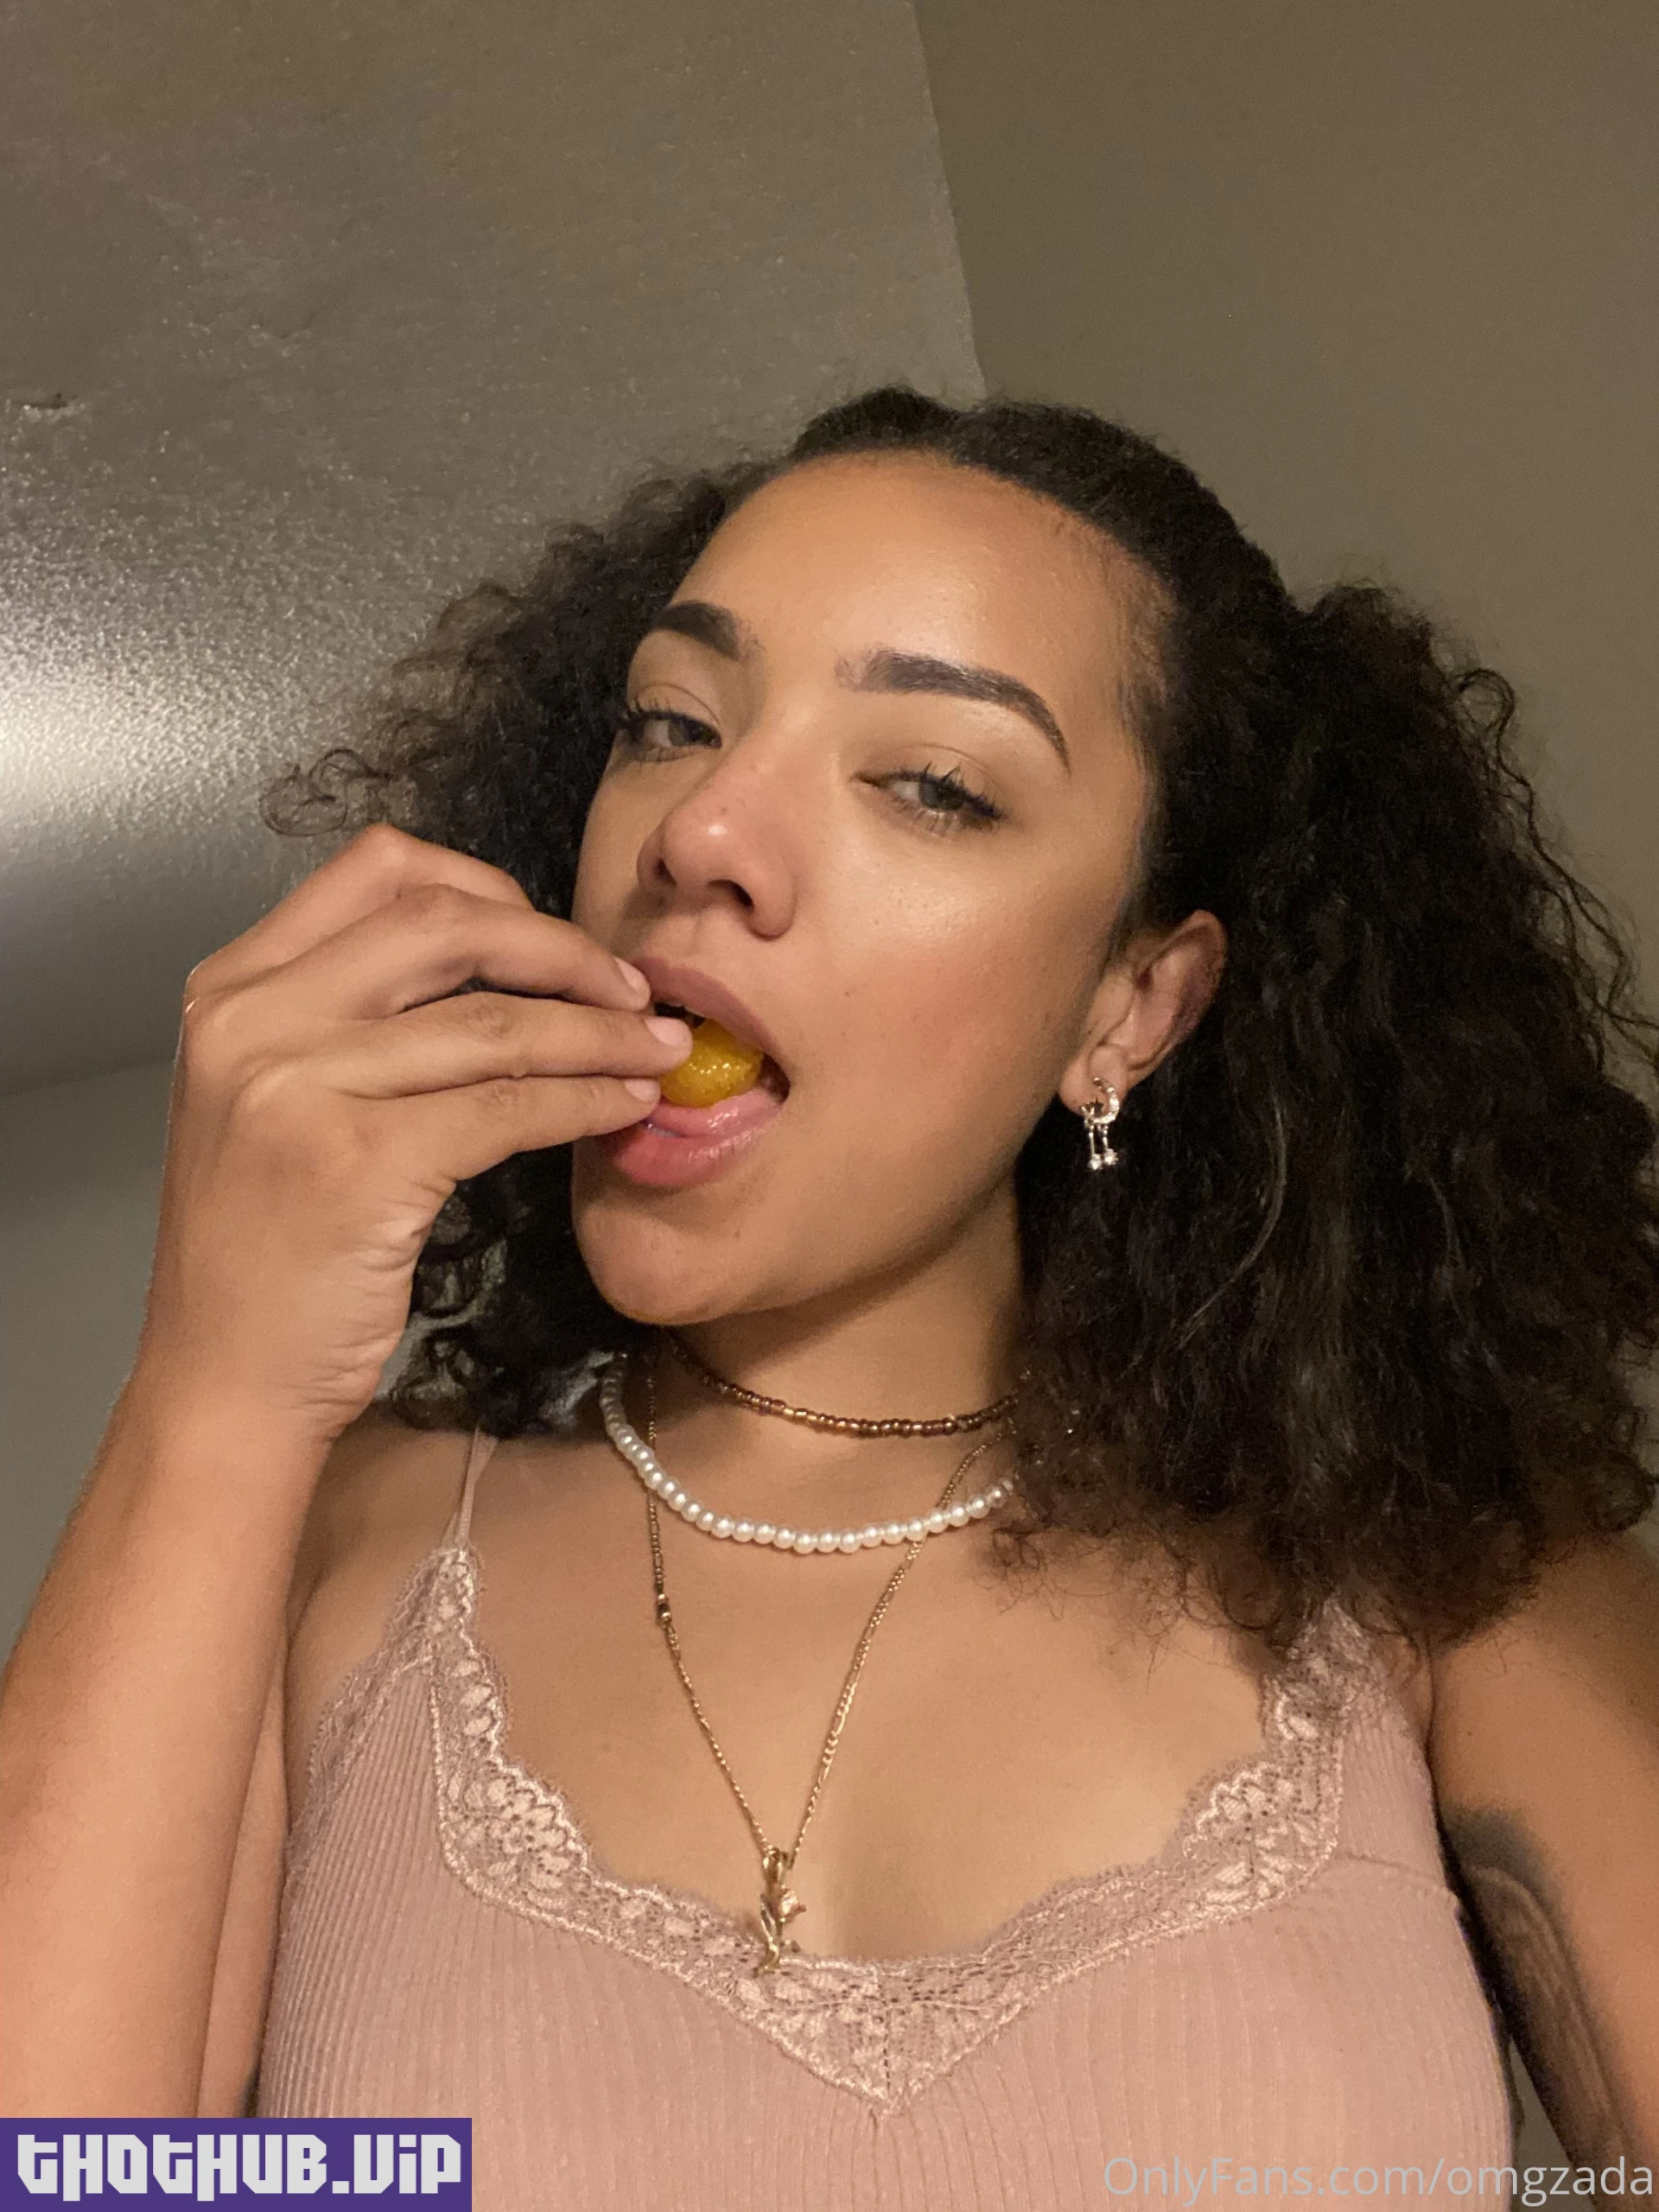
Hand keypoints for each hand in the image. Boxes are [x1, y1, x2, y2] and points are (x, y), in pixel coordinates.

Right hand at [133, 822, 687, 1448]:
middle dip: (564, 949)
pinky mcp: (360, 1164)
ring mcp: (298, 1087)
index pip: (376, 868)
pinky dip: (584, 1101)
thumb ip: (347, 1018)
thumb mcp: (273, 1100)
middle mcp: (254, 1019)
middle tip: (633, 989)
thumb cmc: (266, 1251)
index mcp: (232, 987)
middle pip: (446, 924)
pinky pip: (508, 1106)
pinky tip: (624, 1110)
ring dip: (601, 1032)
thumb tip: (504, 963)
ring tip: (658, 1049)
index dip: (488, 884)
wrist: (224, 1382)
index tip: (554, 936)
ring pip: (494, 1021)